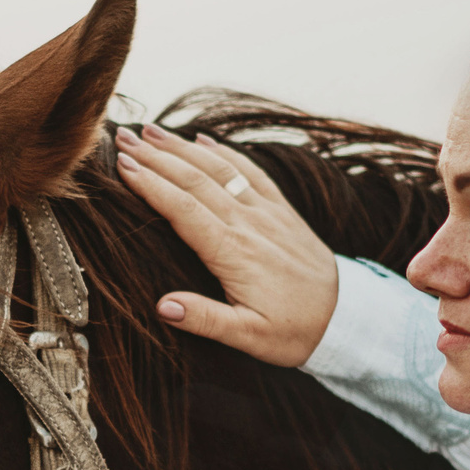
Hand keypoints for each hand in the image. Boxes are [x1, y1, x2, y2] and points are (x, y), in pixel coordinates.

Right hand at [113, 123, 340, 367]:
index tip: (122, 166)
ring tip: (151, 130)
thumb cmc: (294, 332)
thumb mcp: (249, 338)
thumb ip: (206, 320)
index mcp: (234, 253)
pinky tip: (204, 139)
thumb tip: (162, 306)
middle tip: (122, 137)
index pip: (183, 209)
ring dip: (182, 147)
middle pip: (195, 180)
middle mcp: (249, 224)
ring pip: (220, 169)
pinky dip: (225, 152)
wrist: (347, 317)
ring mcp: (267, 213)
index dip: (151, 185)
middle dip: (156, 156)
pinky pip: (250, 171)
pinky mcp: (282, 210)